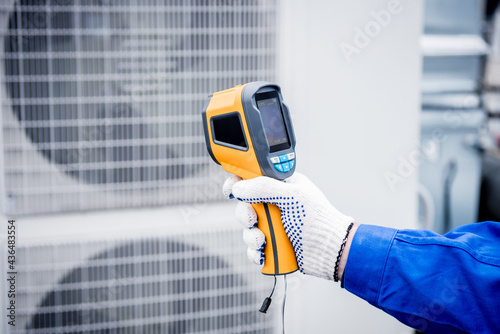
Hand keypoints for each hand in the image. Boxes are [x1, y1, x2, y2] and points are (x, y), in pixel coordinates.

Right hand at [223, 172, 354, 280]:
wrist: (330, 251)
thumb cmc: (318, 219)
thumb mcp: (291, 196)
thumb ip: (263, 187)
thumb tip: (238, 187)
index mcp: (281, 187)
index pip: (253, 179)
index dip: (238, 183)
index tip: (230, 190)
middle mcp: (275, 205)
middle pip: (245, 205)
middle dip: (245, 214)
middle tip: (253, 219)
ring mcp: (274, 225)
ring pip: (247, 228)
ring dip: (251, 236)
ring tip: (263, 241)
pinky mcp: (273, 245)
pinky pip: (253, 248)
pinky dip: (254, 252)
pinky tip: (263, 253)